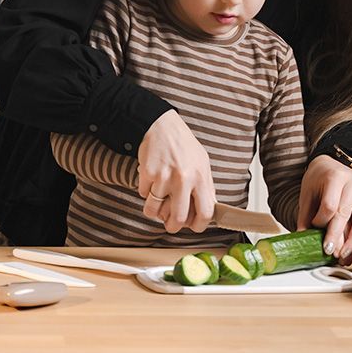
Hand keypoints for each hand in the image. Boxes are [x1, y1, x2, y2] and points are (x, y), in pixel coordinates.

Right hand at [137, 109, 215, 232]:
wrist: (162, 126)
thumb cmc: (183, 145)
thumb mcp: (202, 163)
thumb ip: (205, 187)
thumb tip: (207, 211)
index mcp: (201, 177)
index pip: (205, 212)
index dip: (199, 226)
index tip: (193, 226)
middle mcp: (184, 179)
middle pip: (178, 218)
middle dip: (172, 226)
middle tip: (170, 224)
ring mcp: (164, 177)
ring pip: (155, 211)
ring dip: (155, 211)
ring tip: (158, 202)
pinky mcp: (147, 174)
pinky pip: (144, 196)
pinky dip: (146, 193)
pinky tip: (152, 182)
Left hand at [296, 154, 351, 264]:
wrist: (332, 165)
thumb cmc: (319, 178)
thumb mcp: (307, 192)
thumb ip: (306, 215)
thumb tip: (302, 239)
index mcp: (336, 177)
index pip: (330, 205)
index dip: (321, 221)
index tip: (315, 228)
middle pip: (345, 214)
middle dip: (337, 237)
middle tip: (330, 253)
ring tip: (343, 258)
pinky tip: (351, 252)